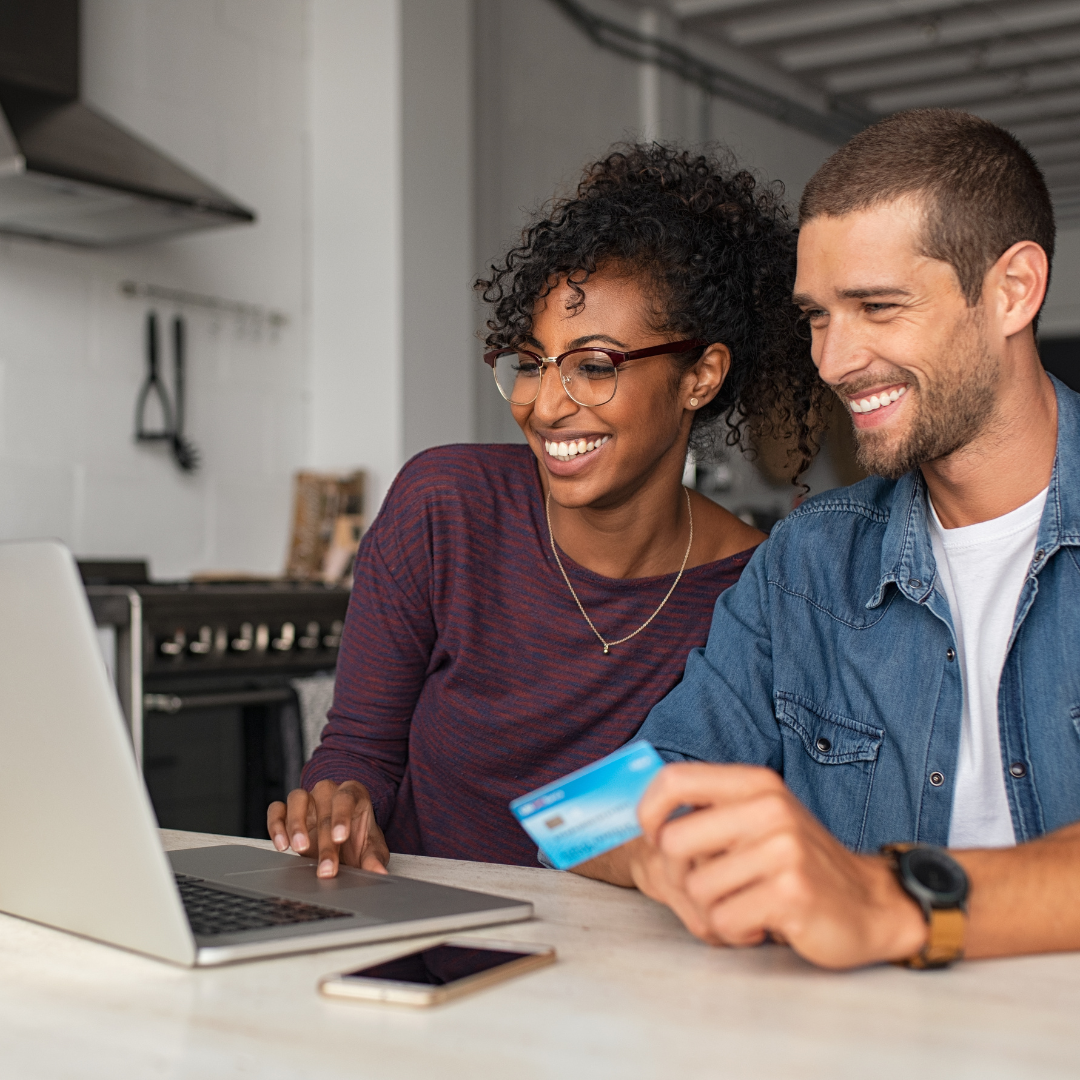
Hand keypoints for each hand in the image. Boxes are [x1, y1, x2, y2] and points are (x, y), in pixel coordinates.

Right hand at [266, 780, 389, 877]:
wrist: (342, 840)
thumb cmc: (358, 839)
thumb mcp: (371, 848)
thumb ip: (374, 858)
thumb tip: (378, 872)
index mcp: (353, 794)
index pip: (346, 798)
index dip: (342, 817)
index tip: (341, 838)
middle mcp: (328, 792)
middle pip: (324, 809)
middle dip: (324, 842)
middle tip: (326, 868)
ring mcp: (307, 799)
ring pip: (297, 799)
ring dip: (296, 824)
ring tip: (299, 849)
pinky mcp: (287, 810)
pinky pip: (276, 810)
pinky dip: (275, 825)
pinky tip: (282, 845)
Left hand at [635, 763, 927, 968]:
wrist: (870, 902)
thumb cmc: (799, 864)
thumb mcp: (759, 820)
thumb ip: (710, 812)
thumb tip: (640, 818)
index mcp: (755, 784)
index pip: (674, 780)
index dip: (649, 811)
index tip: (654, 837)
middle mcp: (769, 808)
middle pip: (674, 842)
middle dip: (679, 877)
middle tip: (708, 889)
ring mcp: (782, 849)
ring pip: (697, 888)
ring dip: (712, 910)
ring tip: (744, 905)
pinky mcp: (791, 892)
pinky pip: (724, 919)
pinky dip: (734, 931)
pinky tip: (760, 923)